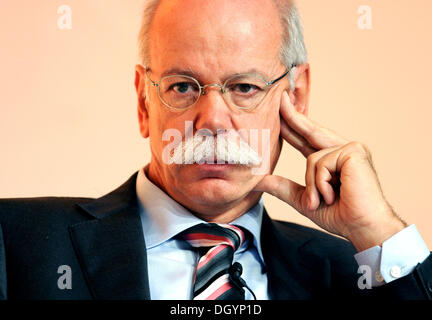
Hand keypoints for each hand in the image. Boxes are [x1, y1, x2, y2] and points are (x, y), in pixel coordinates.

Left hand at [253, 91, 406, 250]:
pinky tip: (333, 195)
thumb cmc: (339, 215)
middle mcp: (343, 150)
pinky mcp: (354, 152)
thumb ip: (283, 187)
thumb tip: (258, 181)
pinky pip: (321, 163)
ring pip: (312, 158)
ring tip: (323, 200)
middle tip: (280, 96)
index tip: (280, 109)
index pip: (307, 138)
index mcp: (333, 159)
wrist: (362, 227)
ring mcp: (350, 148)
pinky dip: (321, 183)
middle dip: (293, 116)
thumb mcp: (304, 199)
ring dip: (313, 185)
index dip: (293, 124)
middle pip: (311, 131)